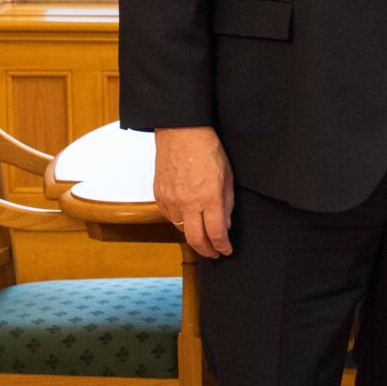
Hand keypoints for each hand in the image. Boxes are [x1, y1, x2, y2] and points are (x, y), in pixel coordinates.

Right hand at [154, 126, 233, 258]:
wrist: (180, 131)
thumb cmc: (206, 148)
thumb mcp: (227, 175)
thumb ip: (227, 202)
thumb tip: (225, 225)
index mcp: (209, 197)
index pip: (216, 233)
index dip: (222, 246)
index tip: (226, 250)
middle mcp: (188, 202)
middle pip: (196, 239)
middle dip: (206, 251)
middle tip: (214, 254)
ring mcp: (171, 200)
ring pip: (180, 229)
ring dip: (192, 236)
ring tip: (202, 236)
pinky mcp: (159, 195)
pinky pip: (169, 216)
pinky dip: (179, 221)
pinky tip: (187, 218)